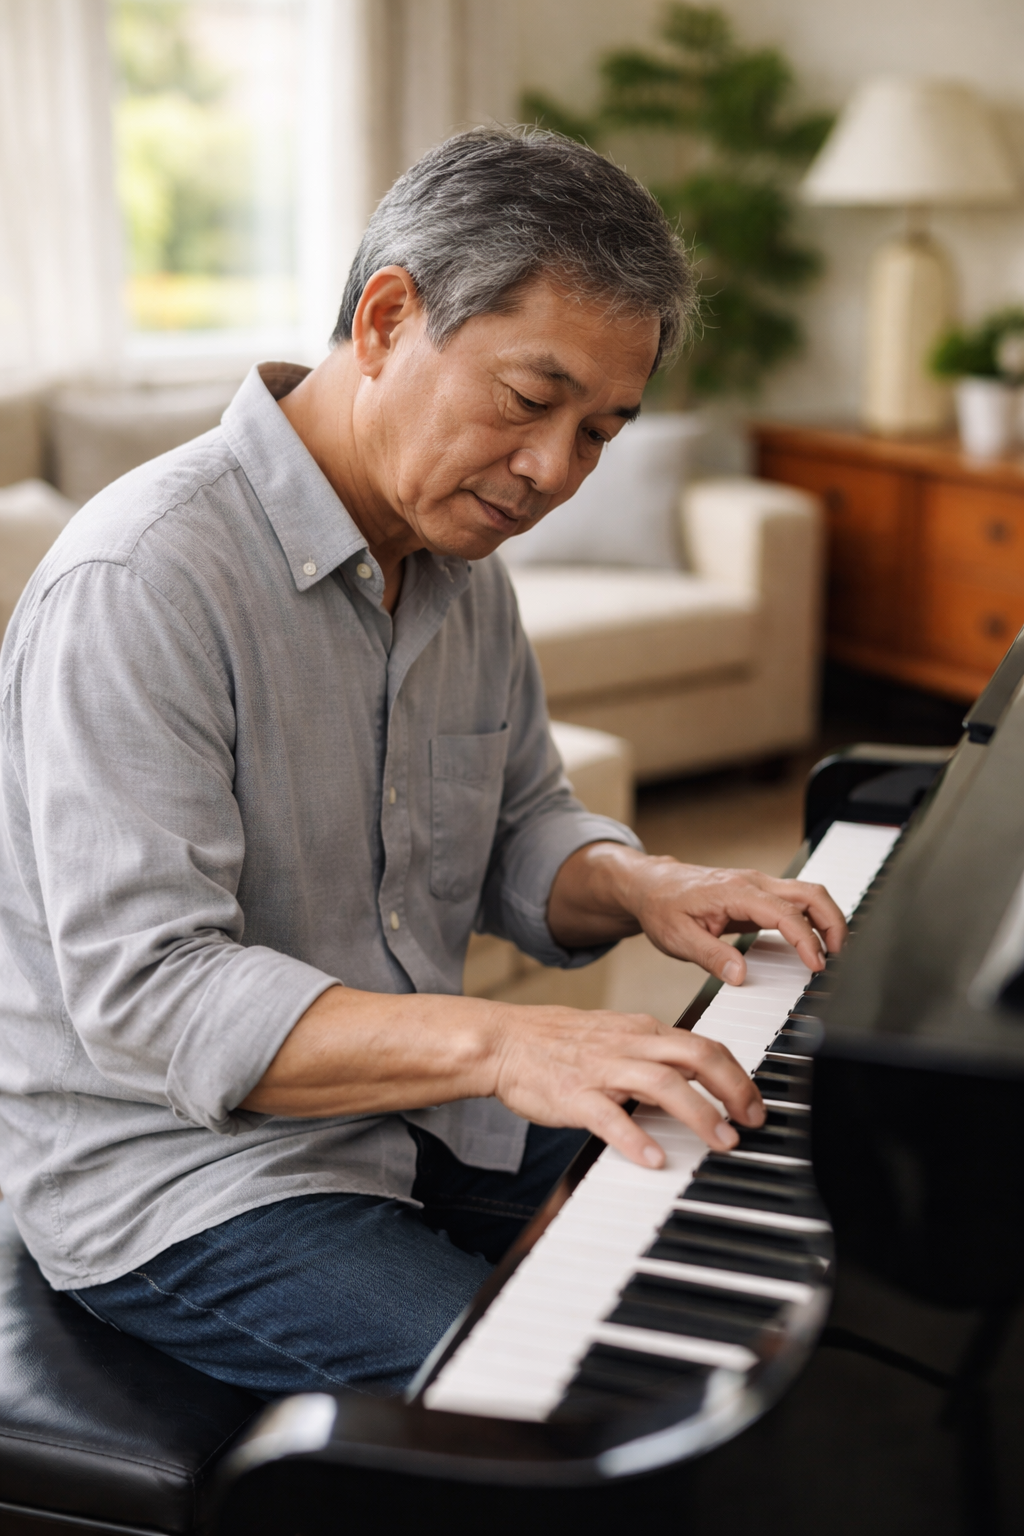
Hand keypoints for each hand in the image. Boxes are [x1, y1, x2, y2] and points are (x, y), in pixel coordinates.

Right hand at [489, 1001, 764, 1167]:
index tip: (754, 1104)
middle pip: (695, 1056)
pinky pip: (609, 1116)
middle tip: (752, 1122)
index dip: (737, 1074)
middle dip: (733, 1088)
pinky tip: (654, 1159)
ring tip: (722, 1142)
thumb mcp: (614, 1036)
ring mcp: (601, 1069)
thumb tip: (696, 1075)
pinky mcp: (574, 1095)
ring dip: (699, 1114)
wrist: (503, 1041)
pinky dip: (635, 1138)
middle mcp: (628, 1045)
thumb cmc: (557, 1042)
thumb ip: (653, 1053)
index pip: (703, 1045)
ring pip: (663, 1083)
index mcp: (641, 1030)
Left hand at [548, 844, 846, 984]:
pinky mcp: (758, 893)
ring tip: (833, 953)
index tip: (817, 966)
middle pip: (811, 893)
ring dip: (827, 919)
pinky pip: (796, 901)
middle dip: (834, 923)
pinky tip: (813, 943)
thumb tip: (741, 976)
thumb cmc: (662, 907)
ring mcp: (758, 885)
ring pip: (808, 894)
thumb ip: (712, 957)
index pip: (786, 914)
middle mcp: (753, 883)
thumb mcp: (678, 938)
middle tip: (840, 957)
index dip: (807, 940)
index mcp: (736, 892)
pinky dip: (813, 919)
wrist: (651, 886)